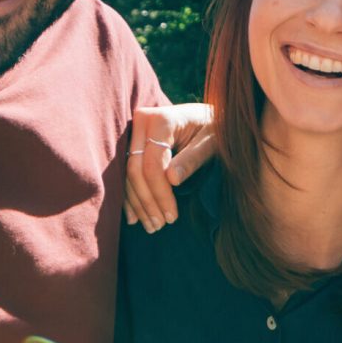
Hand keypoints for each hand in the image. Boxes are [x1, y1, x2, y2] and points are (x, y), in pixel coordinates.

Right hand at [125, 103, 214, 232]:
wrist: (209, 115)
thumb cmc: (215, 128)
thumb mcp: (211, 142)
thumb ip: (192, 159)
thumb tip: (172, 180)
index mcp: (162, 119)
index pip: (152, 164)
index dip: (159, 193)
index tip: (172, 217)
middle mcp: (142, 121)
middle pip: (135, 169)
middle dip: (147, 201)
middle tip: (159, 226)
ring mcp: (135, 131)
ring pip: (128, 173)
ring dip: (138, 203)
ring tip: (151, 226)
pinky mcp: (133, 142)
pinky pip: (126, 171)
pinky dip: (131, 195)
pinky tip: (135, 216)